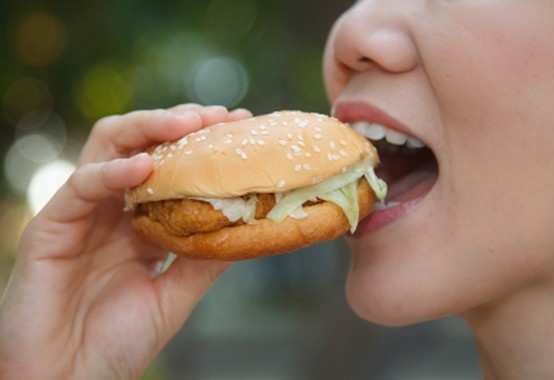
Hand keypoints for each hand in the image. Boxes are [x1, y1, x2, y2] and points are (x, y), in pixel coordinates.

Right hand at [0, 104, 251, 379]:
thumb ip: (204, 260)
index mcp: (137, 222)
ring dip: (148, 128)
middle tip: (217, 115)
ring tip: (188, 123)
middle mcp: (110, 209)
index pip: (169, 165)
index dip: (201, 143)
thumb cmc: (116, 343)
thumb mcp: (175, 296)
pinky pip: (80, 186)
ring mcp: (80, 214)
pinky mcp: (50, 228)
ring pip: (106, 148)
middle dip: (177, 123)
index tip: (240, 126)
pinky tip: (145, 167)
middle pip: (138, 143)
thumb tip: (247, 227)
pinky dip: (112, 172)